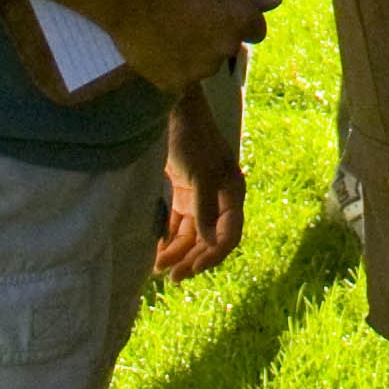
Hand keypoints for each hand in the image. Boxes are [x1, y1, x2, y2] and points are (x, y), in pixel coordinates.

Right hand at [110, 0, 266, 94]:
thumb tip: (277, 0)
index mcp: (241, 20)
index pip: (256, 30)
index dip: (239, 23)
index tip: (222, 17)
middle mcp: (226, 47)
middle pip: (228, 48)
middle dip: (215, 39)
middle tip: (189, 22)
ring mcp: (201, 69)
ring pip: (204, 66)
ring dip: (194, 56)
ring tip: (169, 34)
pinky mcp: (177, 83)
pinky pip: (180, 79)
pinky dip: (173, 69)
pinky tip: (158, 49)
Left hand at [154, 85, 245, 278]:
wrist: (169, 110)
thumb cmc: (191, 137)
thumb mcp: (199, 174)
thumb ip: (204, 208)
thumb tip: (209, 242)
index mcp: (232, 192)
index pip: (229, 234)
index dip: (214, 255)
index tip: (193, 269)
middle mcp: (219, 197)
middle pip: (208, 238)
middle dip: (192, 258)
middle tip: (171, 277)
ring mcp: (199, 195)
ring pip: (191, 233)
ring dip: (178, 251)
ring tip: (158, 268)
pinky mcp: (182, 192)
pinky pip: (177, 223)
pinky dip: (168, 237)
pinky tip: (156, 251)